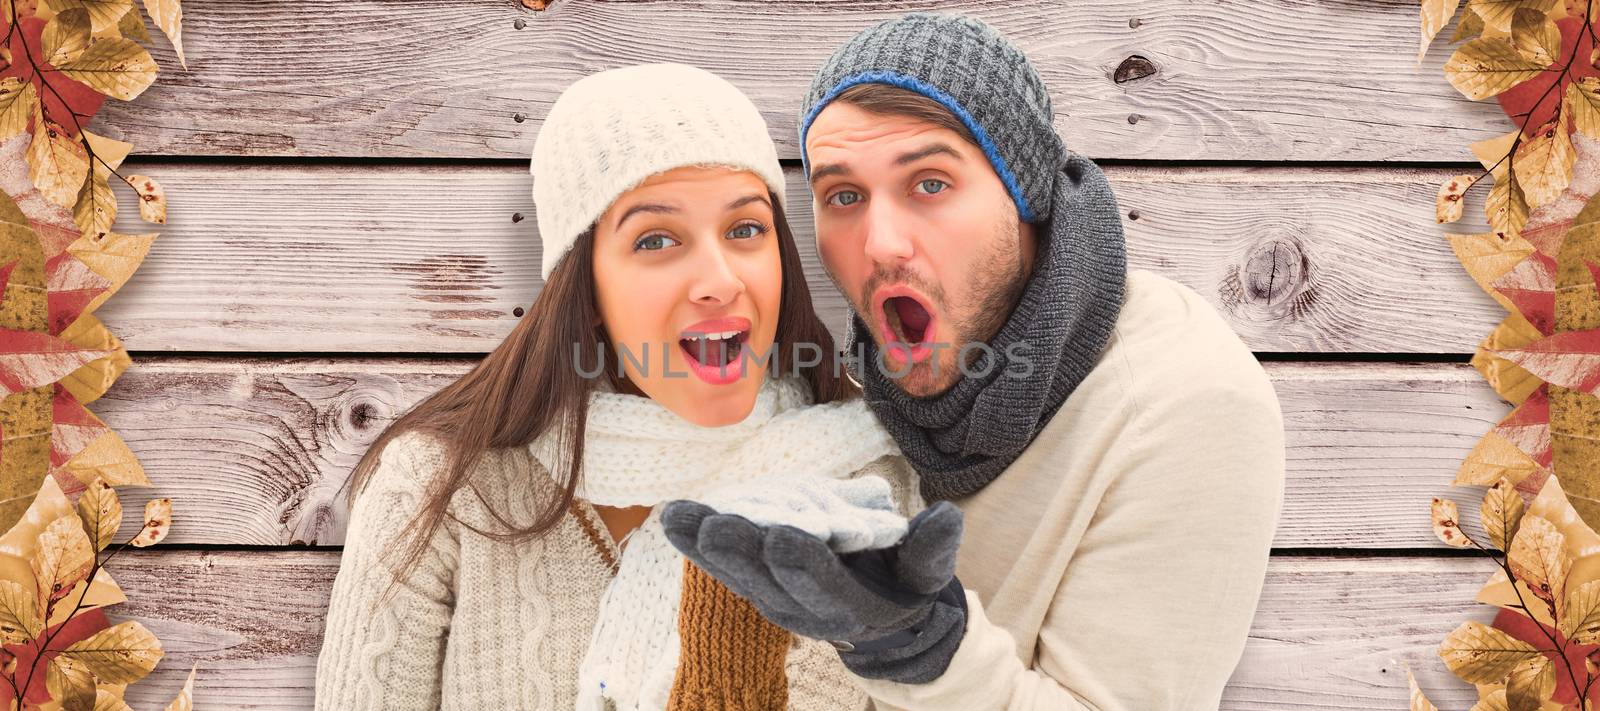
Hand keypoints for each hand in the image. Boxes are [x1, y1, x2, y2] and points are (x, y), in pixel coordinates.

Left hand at [661, 499, 969, 683]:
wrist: (879, 618)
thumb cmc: (905, 584)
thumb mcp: (927, 571)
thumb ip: (932, 547)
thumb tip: (945, 516)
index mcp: (851, 603)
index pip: (823, 583)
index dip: (803, 562)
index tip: (784, 537)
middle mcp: (805, 608)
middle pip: (767, 579)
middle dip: (741, 551)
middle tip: (716, 525)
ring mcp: (773, 599)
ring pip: (737, 572)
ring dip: (707, 545)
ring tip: (680, 516)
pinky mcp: (753, 585)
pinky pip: (722, 565)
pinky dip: (698, 542)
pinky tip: (675, 517)